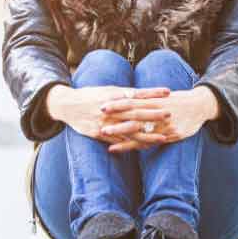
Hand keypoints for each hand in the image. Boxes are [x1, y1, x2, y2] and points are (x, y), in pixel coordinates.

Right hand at [47, 85, 170, 147]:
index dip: (152, 93)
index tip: (168, 92)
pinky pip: (119, 141)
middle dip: (153, 114)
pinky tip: (144, 148)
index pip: (137, 93)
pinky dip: (132, 145)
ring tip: (162, 138)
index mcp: (113, 95)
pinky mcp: (100, 134)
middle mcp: (111, 109)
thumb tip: (141, 94)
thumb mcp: (107, 90)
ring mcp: (106, 123)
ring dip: (147, 135)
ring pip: (130, 131)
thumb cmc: (91, 96)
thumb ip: (123, 93)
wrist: (68, 105)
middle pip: (136, 112)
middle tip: (169, 114)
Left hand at [100, 86, 219, 152]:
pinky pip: (148, 141)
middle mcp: (157, 111)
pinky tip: (116, 148)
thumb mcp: (162, 96)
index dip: (118, 103)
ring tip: (103, 135)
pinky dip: (131, 145)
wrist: (199, 105)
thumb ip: (146, 98)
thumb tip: (127, 97)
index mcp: (154, 100)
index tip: (102, 104)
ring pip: (139, 129)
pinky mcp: (169, 134)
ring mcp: (163, 124)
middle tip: (98, 120)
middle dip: (116, 118)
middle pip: (133, 115)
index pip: (133, 101)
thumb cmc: (177, 101)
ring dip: (120, 132)